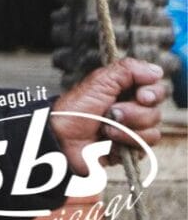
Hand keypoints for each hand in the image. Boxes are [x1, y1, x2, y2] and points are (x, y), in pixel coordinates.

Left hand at [50, 57, 165, 175]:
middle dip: (133, 113)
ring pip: (152, 131)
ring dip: (126, 129)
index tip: (141, 96)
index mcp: (125, 90)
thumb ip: (126, 71)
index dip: (152, 92)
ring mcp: (132, 130)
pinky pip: (144, 148)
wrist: (63, 139)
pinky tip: (109, 141)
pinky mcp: (130, 149)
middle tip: (113, 112)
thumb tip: (156, 70)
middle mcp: (132, 109)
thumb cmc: (75, 109)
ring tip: (105, 128)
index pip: (155, 89)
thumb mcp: (99, 82)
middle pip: (155, 111)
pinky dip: (125, 142)